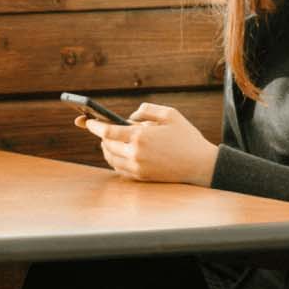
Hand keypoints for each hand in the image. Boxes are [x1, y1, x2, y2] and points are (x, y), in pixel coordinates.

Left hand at [75, 102, 217, 185]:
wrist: (201, 165)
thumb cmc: (187, 137)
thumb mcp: (170, 114)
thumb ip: (147, 110)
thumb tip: (130, 116)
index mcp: (140, 137)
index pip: (107, 131)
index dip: (94, 125)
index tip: (87, 121)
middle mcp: (136, 154)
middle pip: (106, 146)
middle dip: (101, 136)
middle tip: (99, 128)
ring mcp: (138, 168)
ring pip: (111, 159)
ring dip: (107, 149)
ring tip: (109, 140)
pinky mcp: (142, 177)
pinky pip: (120, 169)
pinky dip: (115, 160)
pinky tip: (119, 153)